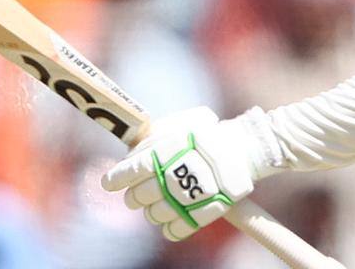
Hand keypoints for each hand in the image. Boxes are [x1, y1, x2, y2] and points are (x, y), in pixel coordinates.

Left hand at [101, 106, 256, 240]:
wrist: (244, 147)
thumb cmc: (208, 134)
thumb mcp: (178, 125)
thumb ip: (152, 140)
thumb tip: (128, 155)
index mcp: (163, 153)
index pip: (128, 172)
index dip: (115, 179)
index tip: (110, 182)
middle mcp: (170, 177)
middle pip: (137, 197)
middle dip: (135, 195)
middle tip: (142, 190)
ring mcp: (185, 198)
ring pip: (153, 216)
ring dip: (153, 211)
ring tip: (164, 200)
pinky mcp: (201, 214)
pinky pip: (174, 230)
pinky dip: (170, 226)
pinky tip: (173, 218)